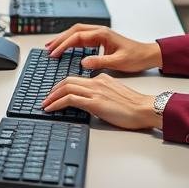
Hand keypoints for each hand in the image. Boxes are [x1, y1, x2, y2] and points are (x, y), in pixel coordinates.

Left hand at [41, 73, 158, 130]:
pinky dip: (57, 103)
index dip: (62, 85)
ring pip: (66, 88)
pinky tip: (50, 109)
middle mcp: (96, 81)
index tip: (55, 92)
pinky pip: (70, 100)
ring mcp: (95, 91)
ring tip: (44, 104)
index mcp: (101, 79)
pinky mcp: (95, 102)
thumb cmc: (134, 106)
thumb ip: (102, 95)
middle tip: (46, 98)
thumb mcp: (114, 96)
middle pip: (68, 81)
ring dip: (52, 96)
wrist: (144, 108)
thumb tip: (90, 103)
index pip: (77, 79)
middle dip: (53, 89)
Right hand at [45, 24, 161, 72]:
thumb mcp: (118, 62)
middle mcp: (100, 31)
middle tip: (47, 48)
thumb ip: (100, 62)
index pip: (78, 36)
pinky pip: (82, 38)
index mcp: (103, 34)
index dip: (64, 44)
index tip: (54, 53)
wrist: (147, 55)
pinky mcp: (100, 40)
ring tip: (52, 46)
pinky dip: (71, 42)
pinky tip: (66, 48)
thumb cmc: (135, 57)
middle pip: (74, 31)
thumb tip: (83, 63)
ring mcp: (100, 35)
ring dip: (64, 39)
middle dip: (60, 38)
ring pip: (77, 33)